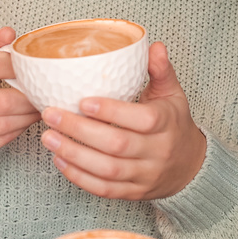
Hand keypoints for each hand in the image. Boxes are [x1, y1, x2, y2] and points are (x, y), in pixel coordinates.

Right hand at [0, 27, 41, 163]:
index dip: (17, 66)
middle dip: (29, 98)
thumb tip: (9, 33)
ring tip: (40, 107)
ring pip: (2, 125)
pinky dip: (18, 131)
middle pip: (0, 101)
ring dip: (27, 117)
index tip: (35, 66)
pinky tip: (25, 121)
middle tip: (46, 93)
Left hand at [41, 43, 206, 199]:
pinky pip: (104, 189)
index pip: (142, 120)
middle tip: (51, 115)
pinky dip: (79, 177)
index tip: (83, 101)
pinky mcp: (133, 192)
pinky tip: (60, 160)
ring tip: (49, 137)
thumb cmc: (174, 124)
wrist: (189, 166)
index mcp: (166, 123)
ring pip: (107, 170)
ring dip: (74, 154)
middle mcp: (157, 152)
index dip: (111, 111)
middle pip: (117, 145)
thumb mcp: (173, 94)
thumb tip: (153, 46)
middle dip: (80, 131)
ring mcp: (145, 175)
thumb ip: (161, 70)